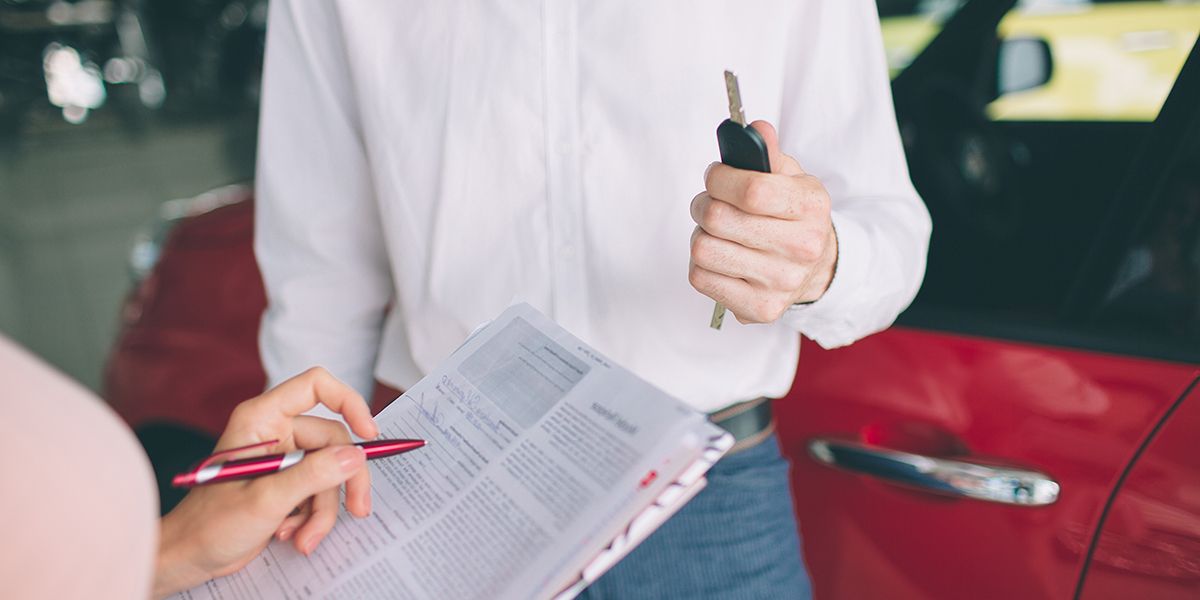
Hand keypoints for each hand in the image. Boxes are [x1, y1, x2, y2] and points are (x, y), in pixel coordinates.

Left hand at [152, 367, 378, 597]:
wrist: (188, 558)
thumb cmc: (209, 524)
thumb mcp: (266, 499)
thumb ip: (312, 475)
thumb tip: (354, 457)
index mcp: (262, 419)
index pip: (316, 387)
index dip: (349, 402)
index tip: (369, 433)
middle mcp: (275, 432)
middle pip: (333, 441)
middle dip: (342, 482)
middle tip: (358, 510)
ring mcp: (283, 459)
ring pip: (330, 473)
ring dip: (323, 510)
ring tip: (305, 537)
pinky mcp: (287, 484)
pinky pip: (319, 493)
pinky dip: (313, 518)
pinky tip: (292, 535)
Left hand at [689, 120, 837, 323]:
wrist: (817, 267)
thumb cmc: (795, 217)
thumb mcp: (792, 178)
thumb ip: (769, 154)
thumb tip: (756, 129)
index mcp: (811, 208)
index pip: (751, 191)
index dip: (720, 178)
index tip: (715, 175)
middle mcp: (801, 249)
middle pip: (719, 219)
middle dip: (703, 203)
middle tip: (708, 202)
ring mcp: (780, 283)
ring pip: (704, 249)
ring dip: (700, 234)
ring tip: (715, 230)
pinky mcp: (760, 309)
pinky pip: (701, 278)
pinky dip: (701, 264)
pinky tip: (719, 256)